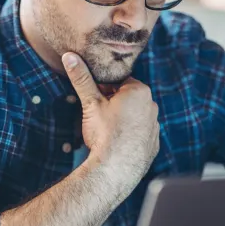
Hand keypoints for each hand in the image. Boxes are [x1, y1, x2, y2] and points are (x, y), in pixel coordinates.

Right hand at [62, 52, 159, 185]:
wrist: (115, 169)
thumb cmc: (104, 133)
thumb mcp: (91, 103)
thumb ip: (82, 78)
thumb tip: (70, 56)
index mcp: (139, 91)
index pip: (119, 82)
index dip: (104, 90)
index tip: (94, 100)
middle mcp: (152, 106)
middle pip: (128, 98)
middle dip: (113, 104)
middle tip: (98, 117)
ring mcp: (155, 126)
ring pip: (135, 116)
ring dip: (122, 120)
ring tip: (107, 132)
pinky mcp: (153, 144)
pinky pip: (140, 134)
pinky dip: (130, 136)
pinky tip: (117, 143)